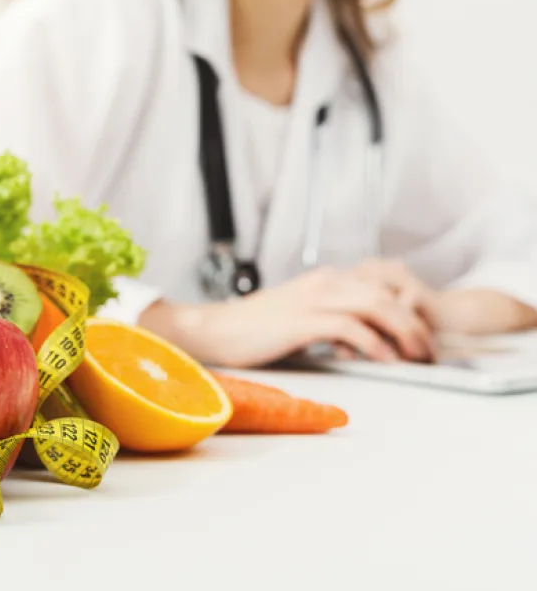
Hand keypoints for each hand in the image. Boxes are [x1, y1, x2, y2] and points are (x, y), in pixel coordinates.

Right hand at [139, 266, 436, 367]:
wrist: (213, 330)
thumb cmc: (249, 330)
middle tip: (429, 349)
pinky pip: (351, 328)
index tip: (419, 334)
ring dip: (403, 332)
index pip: (379, 285)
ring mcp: (312, 299)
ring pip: (375, 306)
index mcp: (323, 281)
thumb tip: (352, 341)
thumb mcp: (295, 318)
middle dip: (415, 322)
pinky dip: (374, 343)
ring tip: (417, 356)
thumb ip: (325, 320)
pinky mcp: (302, 320)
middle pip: (386, 294)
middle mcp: (323, 283)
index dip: (406, 309)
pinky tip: (385, 360)